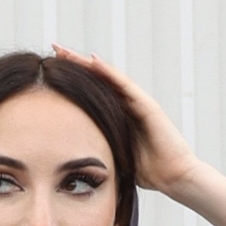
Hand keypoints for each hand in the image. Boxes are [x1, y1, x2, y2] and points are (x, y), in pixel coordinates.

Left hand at [54, 46, 194, 196]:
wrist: (175, 177)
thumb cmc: (149, 172)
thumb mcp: (115, 156)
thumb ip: (100, 149)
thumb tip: (72, 157)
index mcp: (119, 115)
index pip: (92, 91)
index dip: (72, 79)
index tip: (49, 69)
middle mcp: (128, 104)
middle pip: (98, 78)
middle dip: (75, 63)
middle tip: (54, 48)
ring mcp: (138, 102)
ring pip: (108, 77)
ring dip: (87, 63)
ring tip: (66, 52)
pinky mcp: (147, 106)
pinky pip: (125, 85)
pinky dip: (108, 73)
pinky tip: (92, 61)